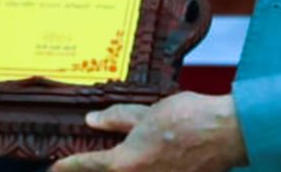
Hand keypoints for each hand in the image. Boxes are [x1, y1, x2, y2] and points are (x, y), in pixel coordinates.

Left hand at [50, 92, 246, 171]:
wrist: (226, 134)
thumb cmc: (189, 119)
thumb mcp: (147, 113)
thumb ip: (118, 120)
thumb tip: (94, 121)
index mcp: (127, 162)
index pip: (89, 165)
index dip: (68, 166)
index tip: (54, 167)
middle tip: (76, 167)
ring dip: (115, 171)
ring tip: (109, 163)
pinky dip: (140, 170)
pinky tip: (142, 163)